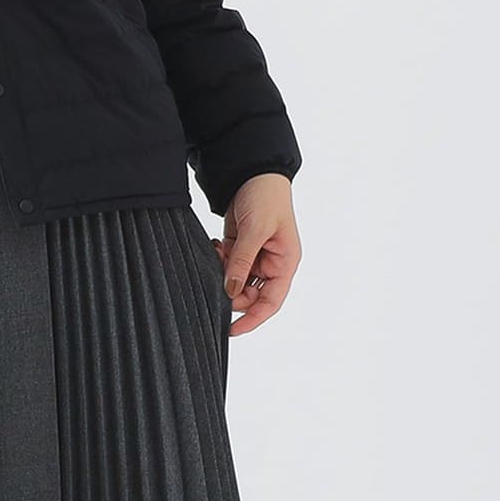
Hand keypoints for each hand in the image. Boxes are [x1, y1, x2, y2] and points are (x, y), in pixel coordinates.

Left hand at [211, 172, 301, 335]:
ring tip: (218, 252)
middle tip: (215, 281)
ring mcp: (254, 254)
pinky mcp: (239, 244)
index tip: (232, 330)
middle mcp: (271, 263)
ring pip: (235, 278)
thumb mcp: (255, 230)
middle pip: (249, 293)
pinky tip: (216, 244)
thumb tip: (229, 291)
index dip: (253, 319)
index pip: (270, 302)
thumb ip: (242, 262)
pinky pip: (227, 262)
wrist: (253, 170)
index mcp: (284, 263)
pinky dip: (218, 259)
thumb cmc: (266, 198)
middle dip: (231, 289)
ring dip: (222, 272)